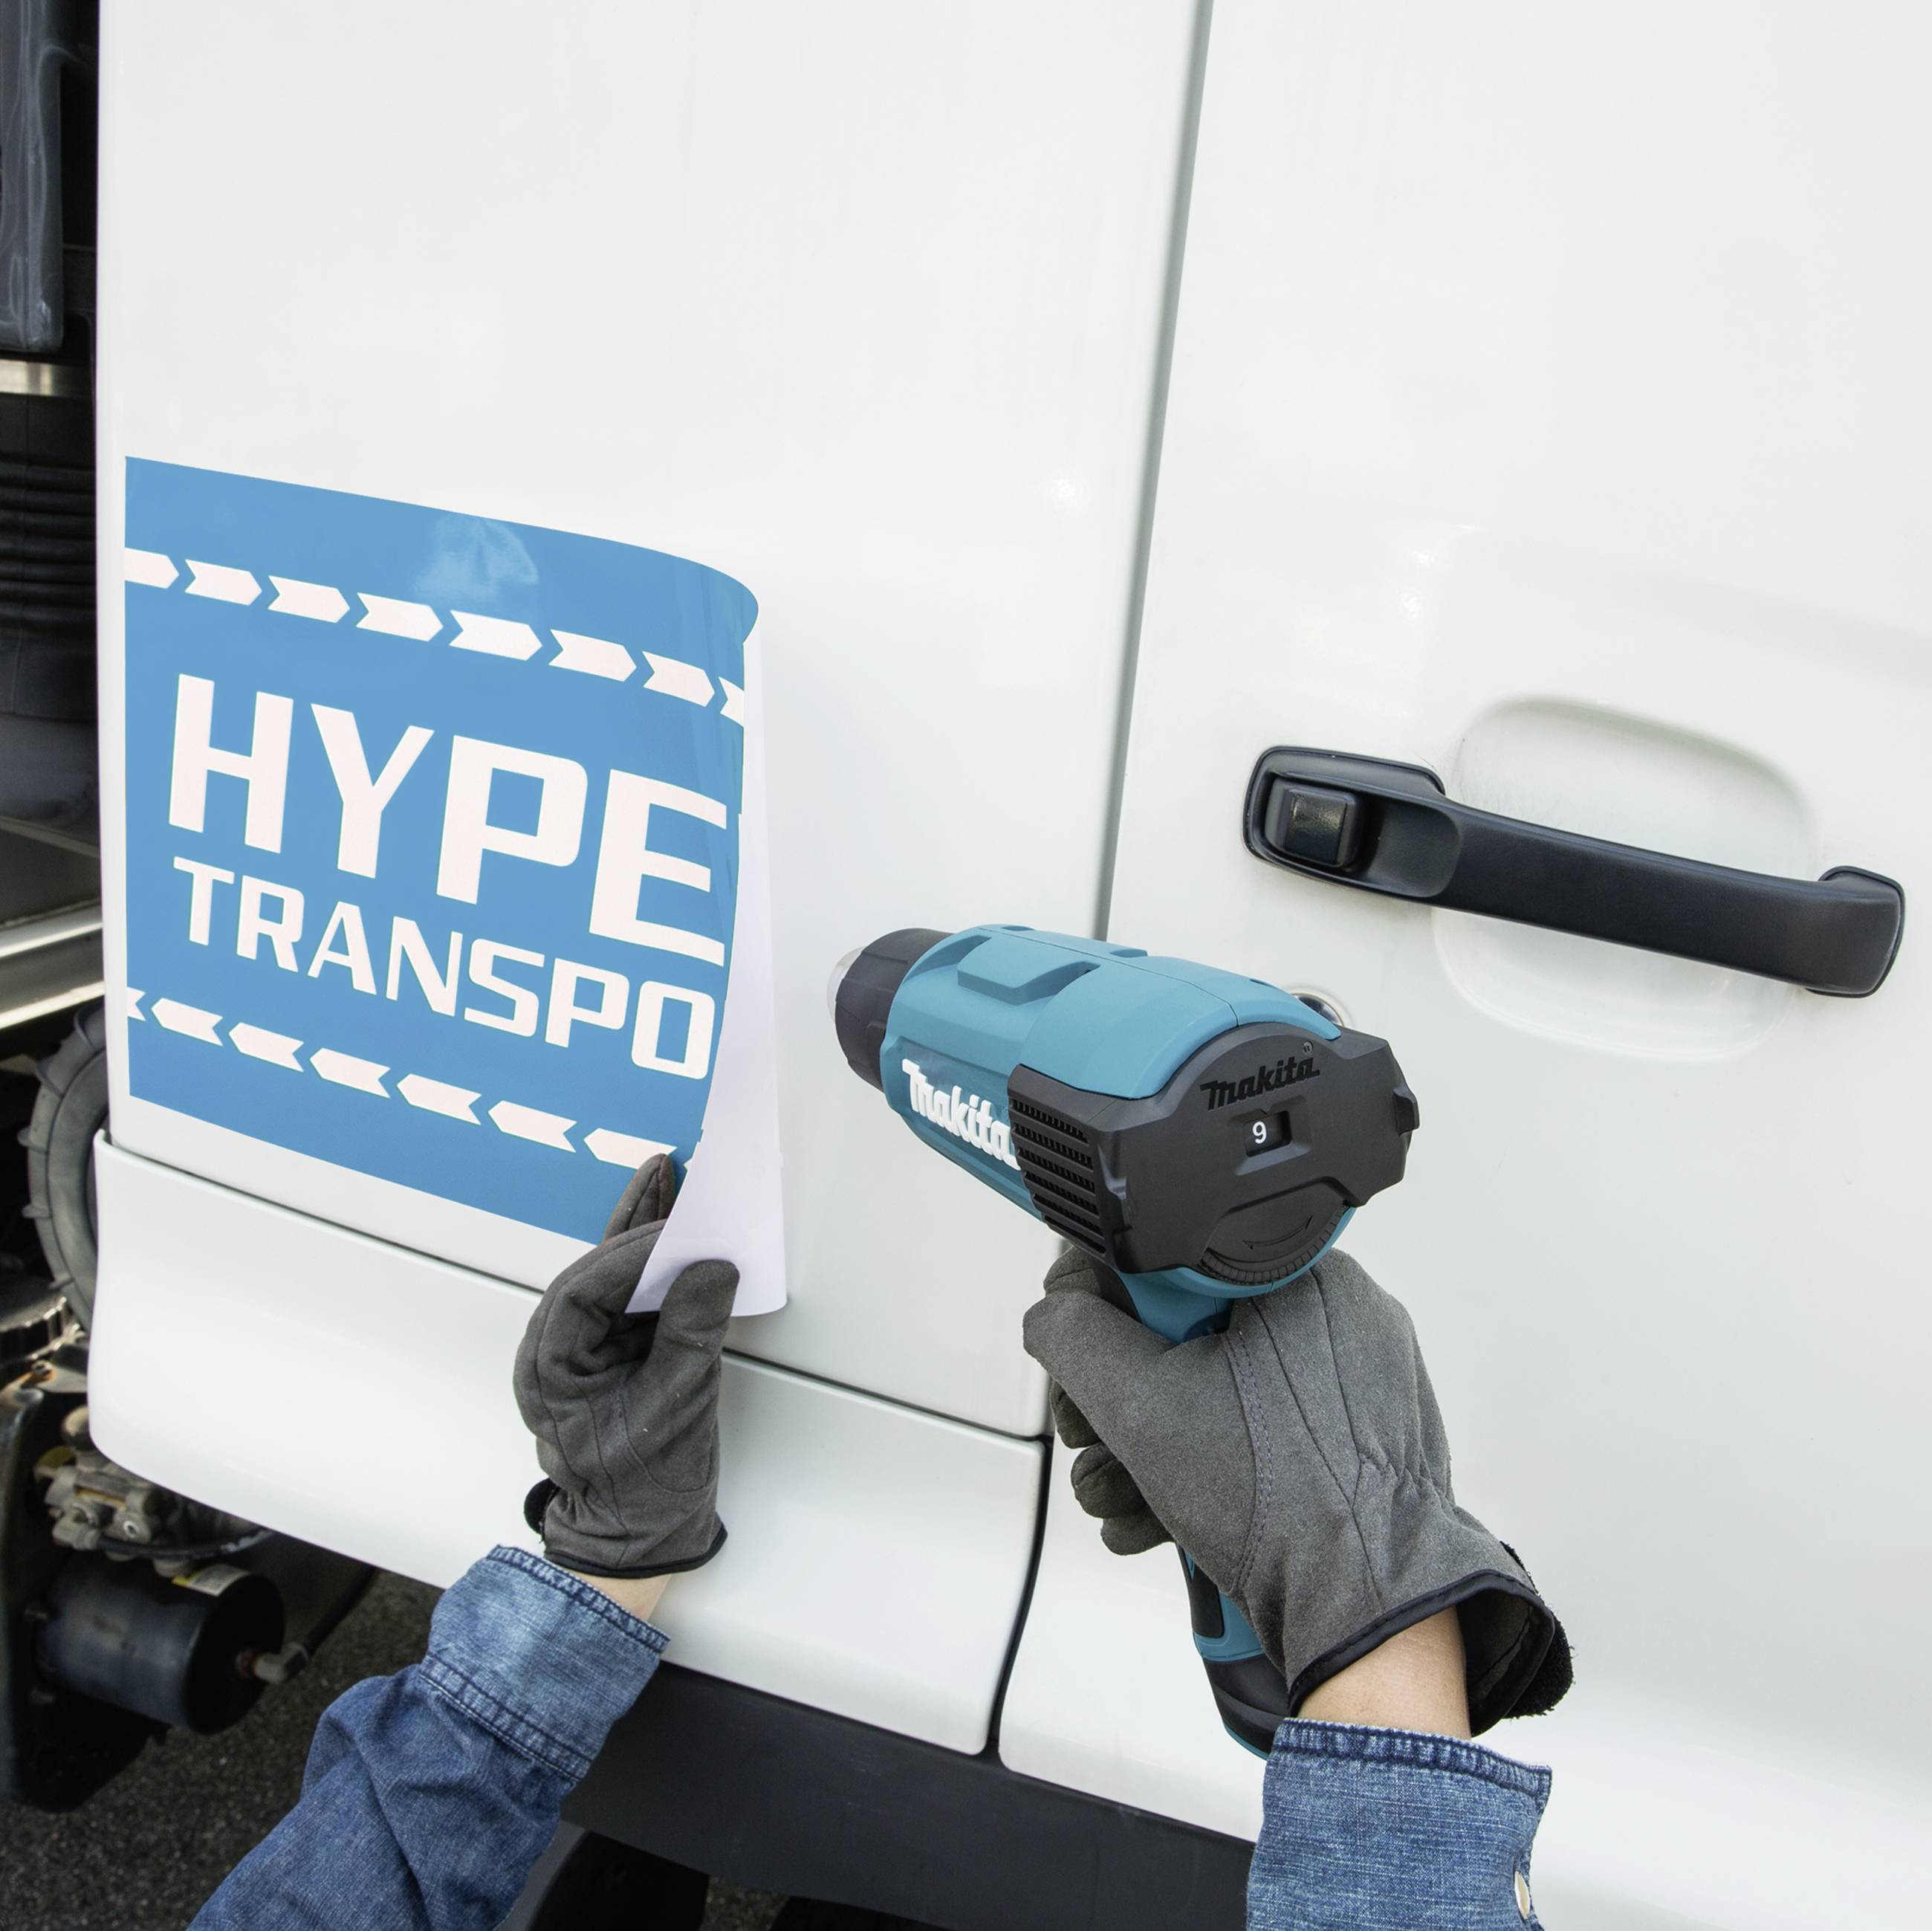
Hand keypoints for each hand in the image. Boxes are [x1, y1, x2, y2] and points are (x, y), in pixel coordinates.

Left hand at [514, 1155, 738, 1585]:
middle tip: (679, 1190)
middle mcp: (553, 1355)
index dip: (629, 1256)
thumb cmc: (644, 1491)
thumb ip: (690, 1335)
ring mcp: (579, 1353)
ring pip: (607, 1276)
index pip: (582, 1294)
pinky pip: (624, 1296)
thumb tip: (712, 1269)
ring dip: (639, 1233)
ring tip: (670, 1180)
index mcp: (549, 1373)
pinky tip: (666, 1223)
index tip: (677, 1232)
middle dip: (634, 1231)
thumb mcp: (675, 1412)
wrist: (637, 1542)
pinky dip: (647, 1262)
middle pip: (591, 1273)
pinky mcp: (609, 1352)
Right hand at [1023, 1248, 1569, 1733]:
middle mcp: (1340, 1314)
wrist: (1370, 1612)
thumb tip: (1051, 1313)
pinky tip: (1168, 1515)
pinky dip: (1213, 1465)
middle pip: (1188, 1332)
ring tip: (1127, 1501)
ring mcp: (1357, 1380)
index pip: (1171, 1264)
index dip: (1108, 1316)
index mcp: (1302, 1274)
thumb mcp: (1140, 1407)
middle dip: (1122, 1402)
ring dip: (1155, 1448)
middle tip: (1097, 1442)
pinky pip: (1264, 1428)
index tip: (1088, 1366)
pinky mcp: (1360, 1437)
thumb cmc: (1283, 1507)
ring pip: (1220, 1389)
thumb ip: (1076, 1338)